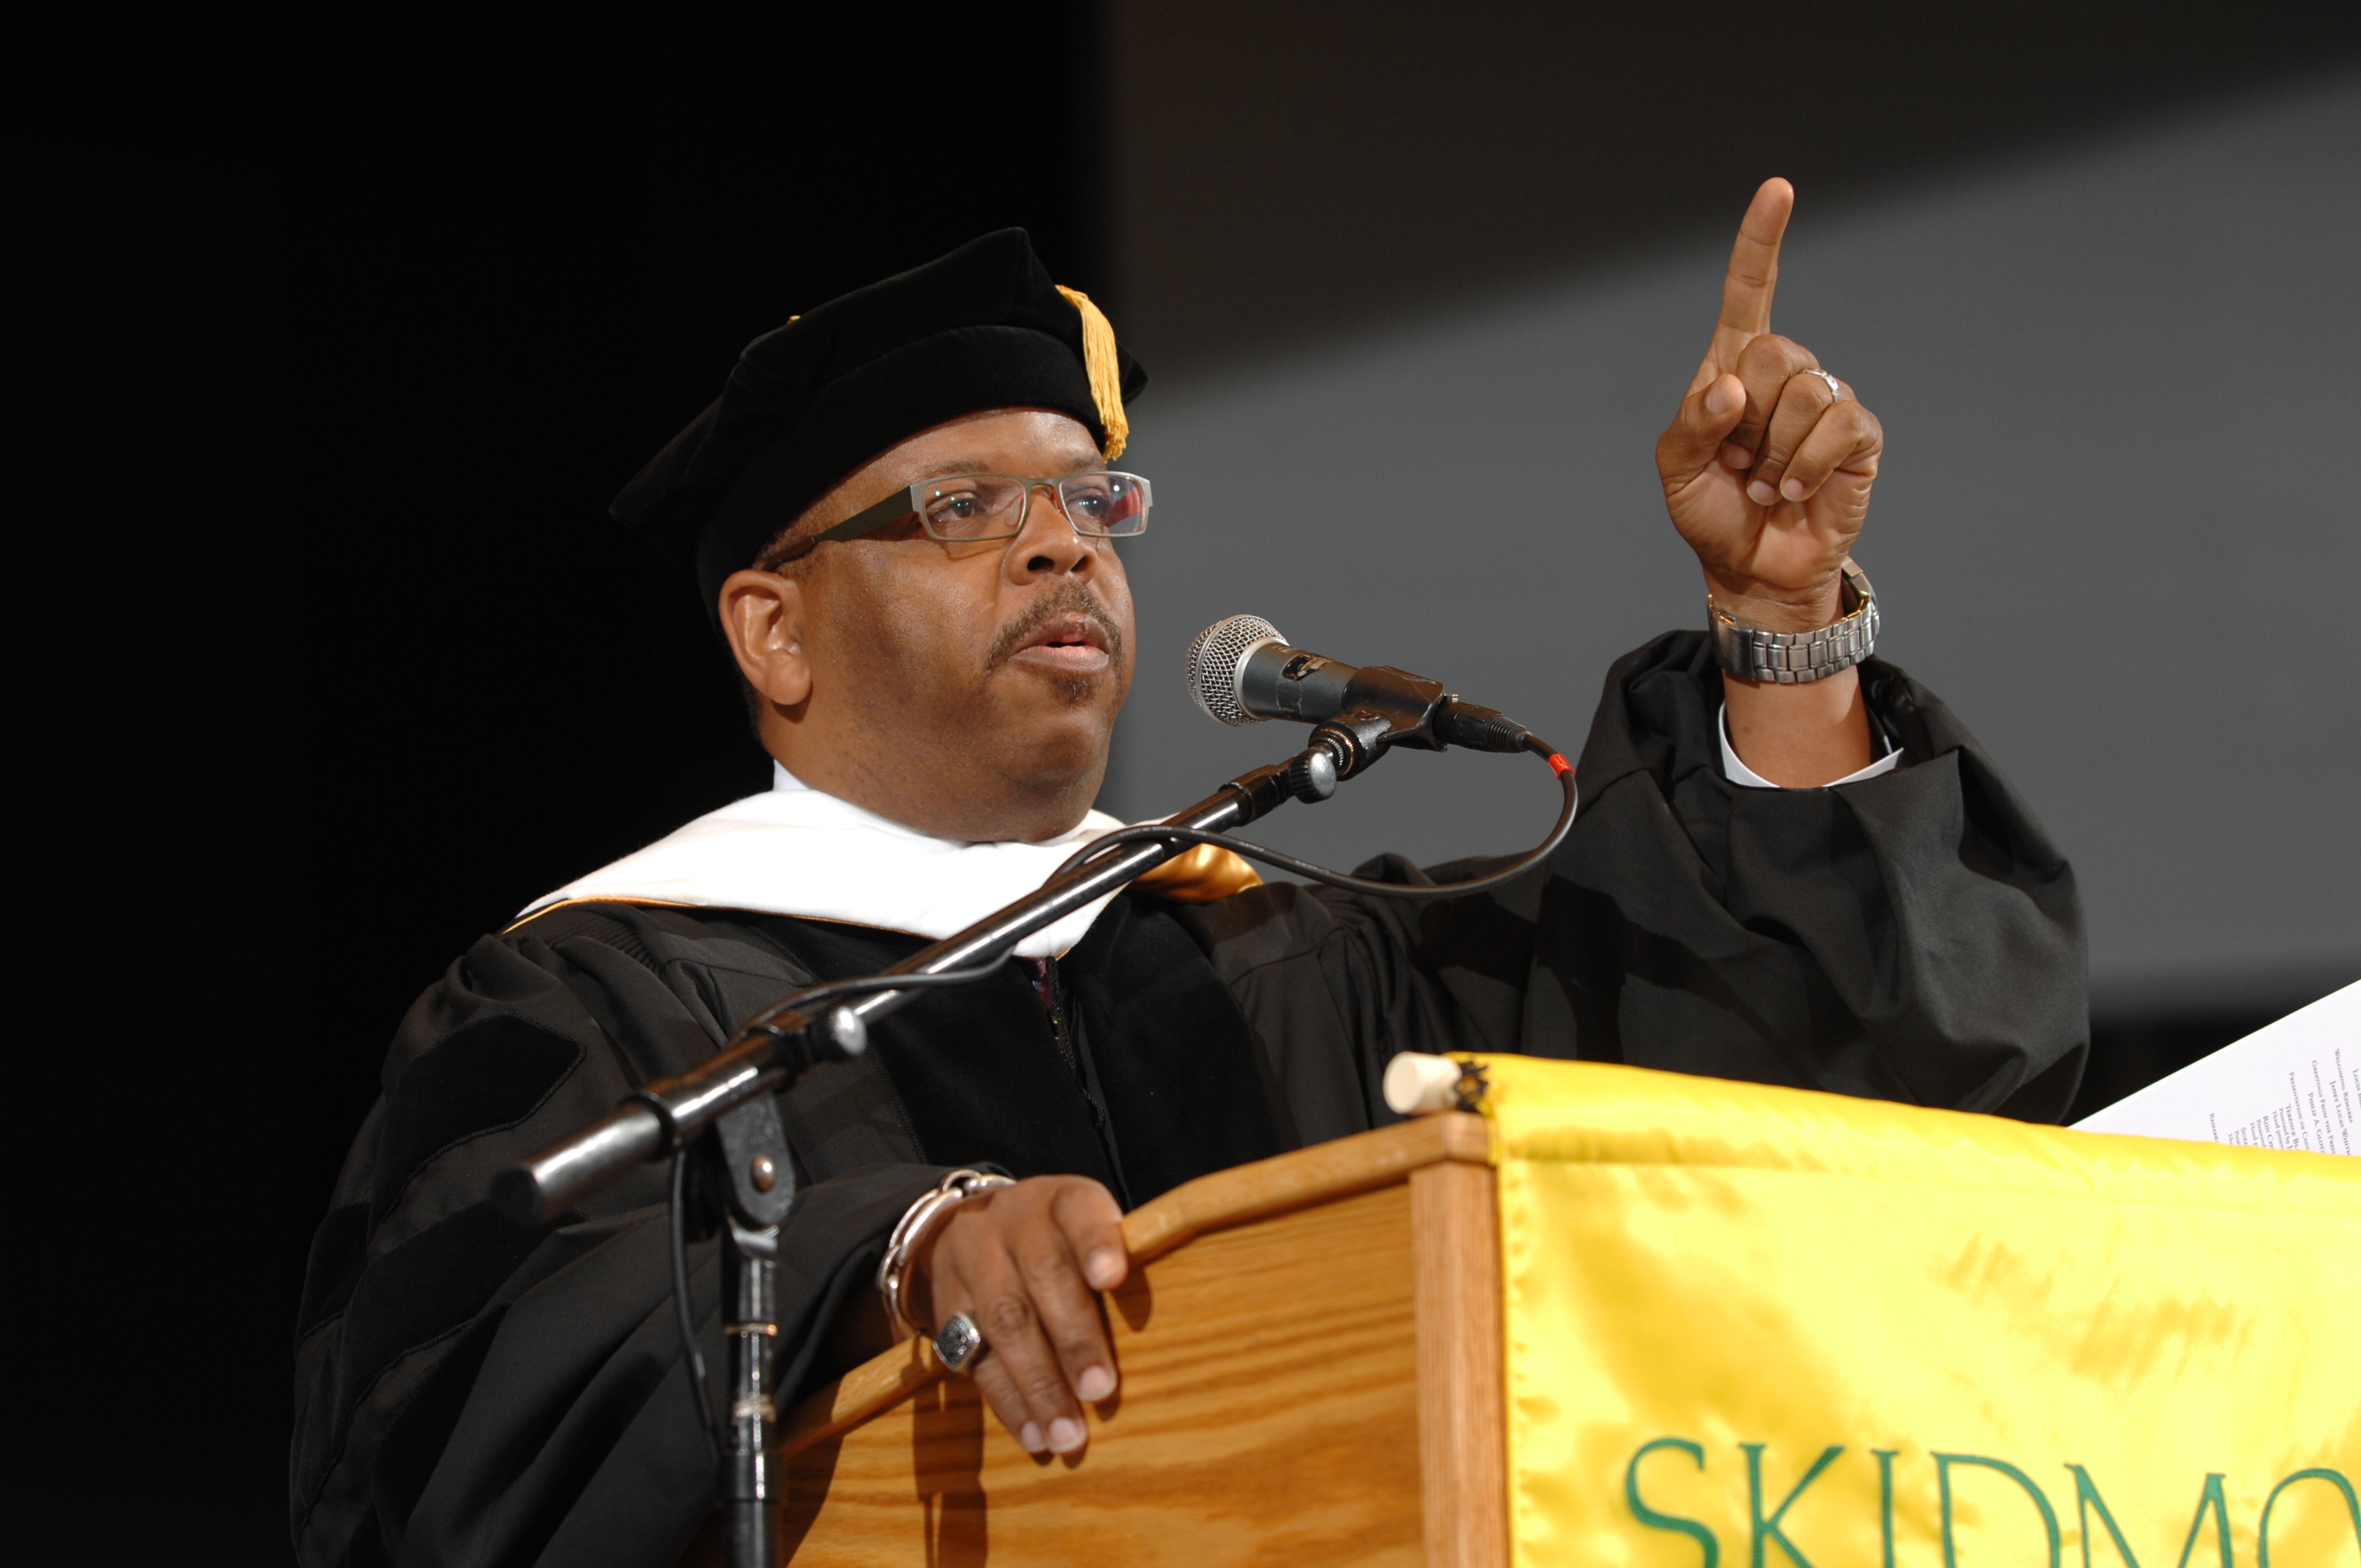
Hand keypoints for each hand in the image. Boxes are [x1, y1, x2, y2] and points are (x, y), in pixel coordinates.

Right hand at [905, 1174, 1126, 1455]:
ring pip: (1003, 1321)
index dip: (1095, 1242)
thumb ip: (1112, 1267)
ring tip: (1068, 1434)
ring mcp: (973, 1262)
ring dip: (1039, 1384)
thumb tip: (1165, 1342)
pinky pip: (973, 1357)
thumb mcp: (1085, 1230)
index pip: (1078, 1211)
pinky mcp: (945, 1305)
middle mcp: (1012, 1224)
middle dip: (1073, 1338)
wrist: (967, 1229)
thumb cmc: (1058, 1243)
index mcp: (1059, 1201)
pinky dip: (1008, 1401)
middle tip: (1100, 1390)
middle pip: (1041, 1275)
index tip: (1112, 1278)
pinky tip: (1033, 1434)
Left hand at [1655, 178, 1883, 632]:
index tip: (1778, 189)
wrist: (1750, 569)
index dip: (1761, 242)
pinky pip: (1841, 426)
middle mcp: (1784, 376)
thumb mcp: (1675, 470)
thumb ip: (1692, 423)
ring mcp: (1825, 405)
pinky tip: (1792, 492)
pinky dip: (1807, 466)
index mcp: (1734, 368)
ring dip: (1774, 453)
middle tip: (1739, 462)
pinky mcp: (1858, 439)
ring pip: (1808, 392)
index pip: (1750, 293)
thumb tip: (1733, 387)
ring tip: (1763, 484)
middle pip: (1777, 352)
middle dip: (1749, 418)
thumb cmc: (1710, 512)